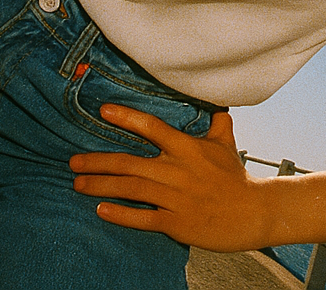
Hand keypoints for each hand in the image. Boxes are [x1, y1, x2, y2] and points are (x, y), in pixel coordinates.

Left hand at [69, 105, 268, 251]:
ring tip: (78, 184)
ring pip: (131, 189)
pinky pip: (143, 218)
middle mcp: (177, 170)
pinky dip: (121, 215)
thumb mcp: (225, 142)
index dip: (127, 117)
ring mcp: (176, 198)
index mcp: (187, 148)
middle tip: (72, 162)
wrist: (253, 212)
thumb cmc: (235, 176)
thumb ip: (217, 122)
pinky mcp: (176, 223)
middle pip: (130, 162)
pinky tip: (101, 211)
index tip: (103, 111)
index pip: (153, 127)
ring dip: (101, 186)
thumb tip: (218, 102)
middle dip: (98, 162)